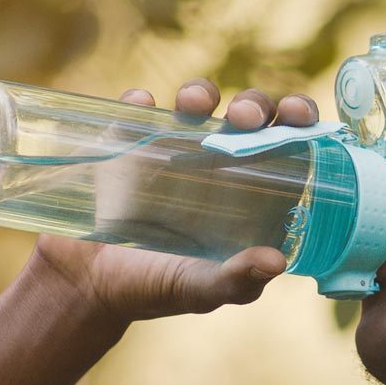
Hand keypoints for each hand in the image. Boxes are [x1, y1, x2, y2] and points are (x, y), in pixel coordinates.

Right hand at [30, 79, 320, 325]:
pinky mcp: (127, 142)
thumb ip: (237, 280)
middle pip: (247, 113)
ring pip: (197, 100)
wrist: (86, 285)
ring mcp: (171, 148)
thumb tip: (276, 261)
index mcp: (250, 192)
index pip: (287, 143)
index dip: (299, 121)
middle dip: (253, 104)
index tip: (296, 116)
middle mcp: (216, 163)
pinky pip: (137, 109)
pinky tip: (142, 107)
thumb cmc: (156, 289)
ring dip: (200, 93)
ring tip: (193, 107)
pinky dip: (139, 102)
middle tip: (243, 118)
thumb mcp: (201, 290)